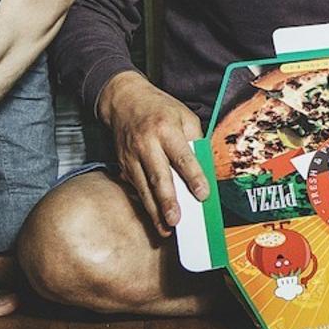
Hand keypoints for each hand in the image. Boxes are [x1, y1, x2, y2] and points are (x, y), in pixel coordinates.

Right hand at [99, 70, 206, 235]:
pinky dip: (145, 203)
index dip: (193, 176)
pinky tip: (154, 217)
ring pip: (143, 187)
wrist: (123, 100)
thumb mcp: (183, 115)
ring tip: (165, 228)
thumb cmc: (158, 108)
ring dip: (155, 210)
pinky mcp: (123, 164)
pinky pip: (135, 187)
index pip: (182, 157)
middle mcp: (146, 144)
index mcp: (166, 129)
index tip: (202, 194)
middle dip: (168, 201)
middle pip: (159, 176)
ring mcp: (131, 156)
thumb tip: (205, 167)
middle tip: (177, 220)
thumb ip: (194, 140)